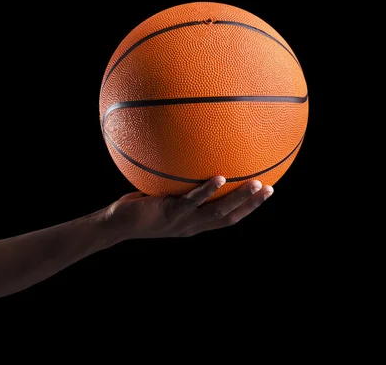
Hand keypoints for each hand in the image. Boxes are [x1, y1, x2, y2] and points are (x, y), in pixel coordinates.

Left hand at [102, 176, 273, 240]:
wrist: (116, 225)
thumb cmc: (136, 208)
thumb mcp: (161, 197)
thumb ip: (177, 185)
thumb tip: (186, 160)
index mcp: (194, 224)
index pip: (227, 219)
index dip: (247, 208)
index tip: (264, 193)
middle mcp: (191, 226)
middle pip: (229, 218)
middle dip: (251, 205)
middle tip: (269, 188)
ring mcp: (182, 222)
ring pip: (217, 212)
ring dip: (239, 199)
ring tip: (256, 183)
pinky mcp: (169, 213)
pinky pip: (192, 201)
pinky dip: (207, 191)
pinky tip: (219, 177)